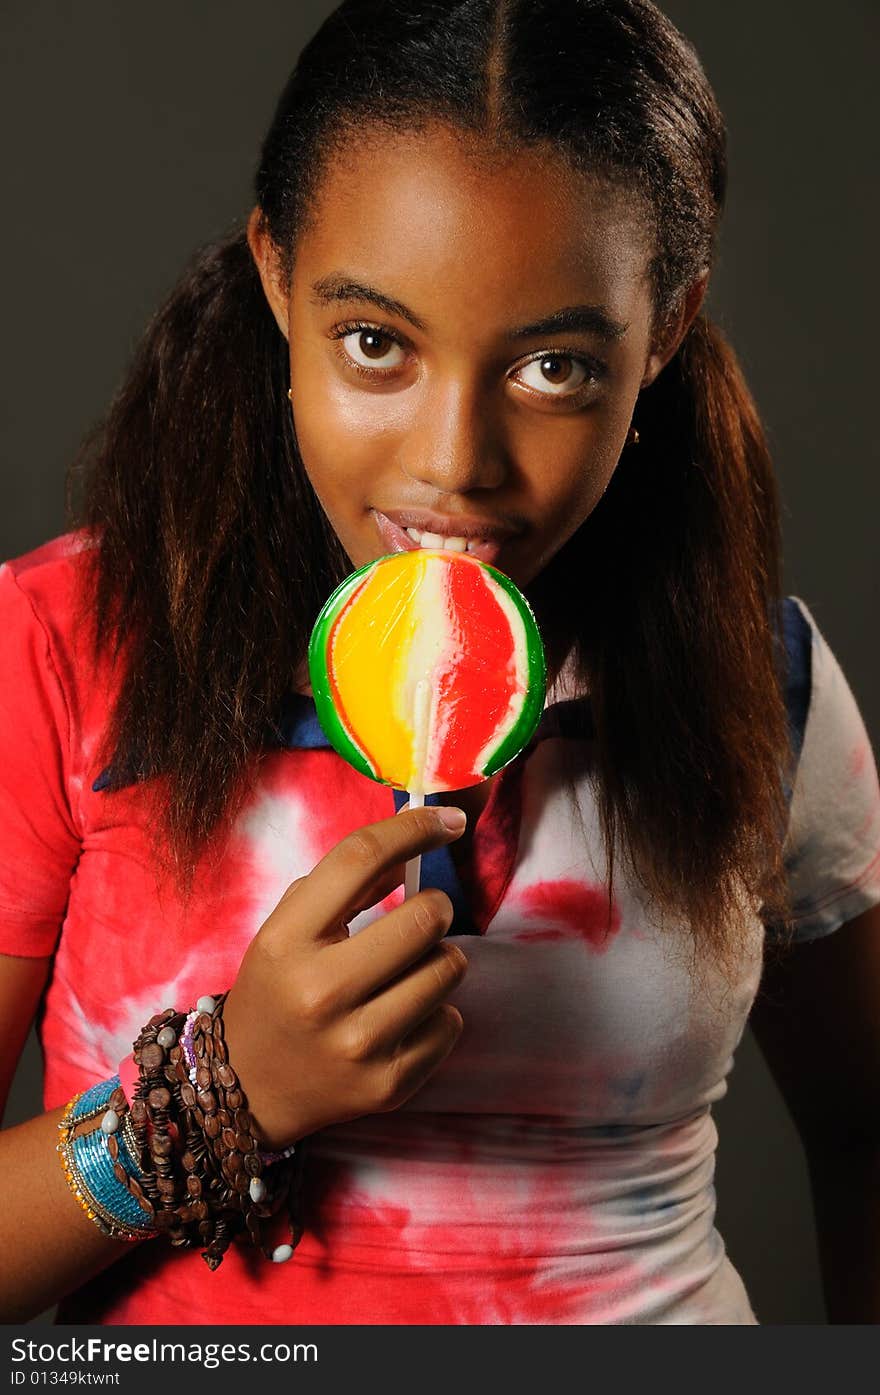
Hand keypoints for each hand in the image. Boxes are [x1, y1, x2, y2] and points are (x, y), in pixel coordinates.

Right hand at [222, 805, 467, 1148]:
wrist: (249, 1088)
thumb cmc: (278, 990)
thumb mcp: (287, 929)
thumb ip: (344, 885)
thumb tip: (415, 849)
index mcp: (287, 942)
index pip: (359, 859)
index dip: (413, 829)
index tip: (447, 821)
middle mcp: (320, 993)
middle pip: (422, 919)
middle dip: (436, 906)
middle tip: (424, 914)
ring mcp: (357, 1044)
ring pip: (447, 969)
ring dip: (439, 959)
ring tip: (407, 971)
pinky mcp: (388, 1084)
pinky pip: (451, 1022)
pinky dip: (437, 1012)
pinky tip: (403, 1017)